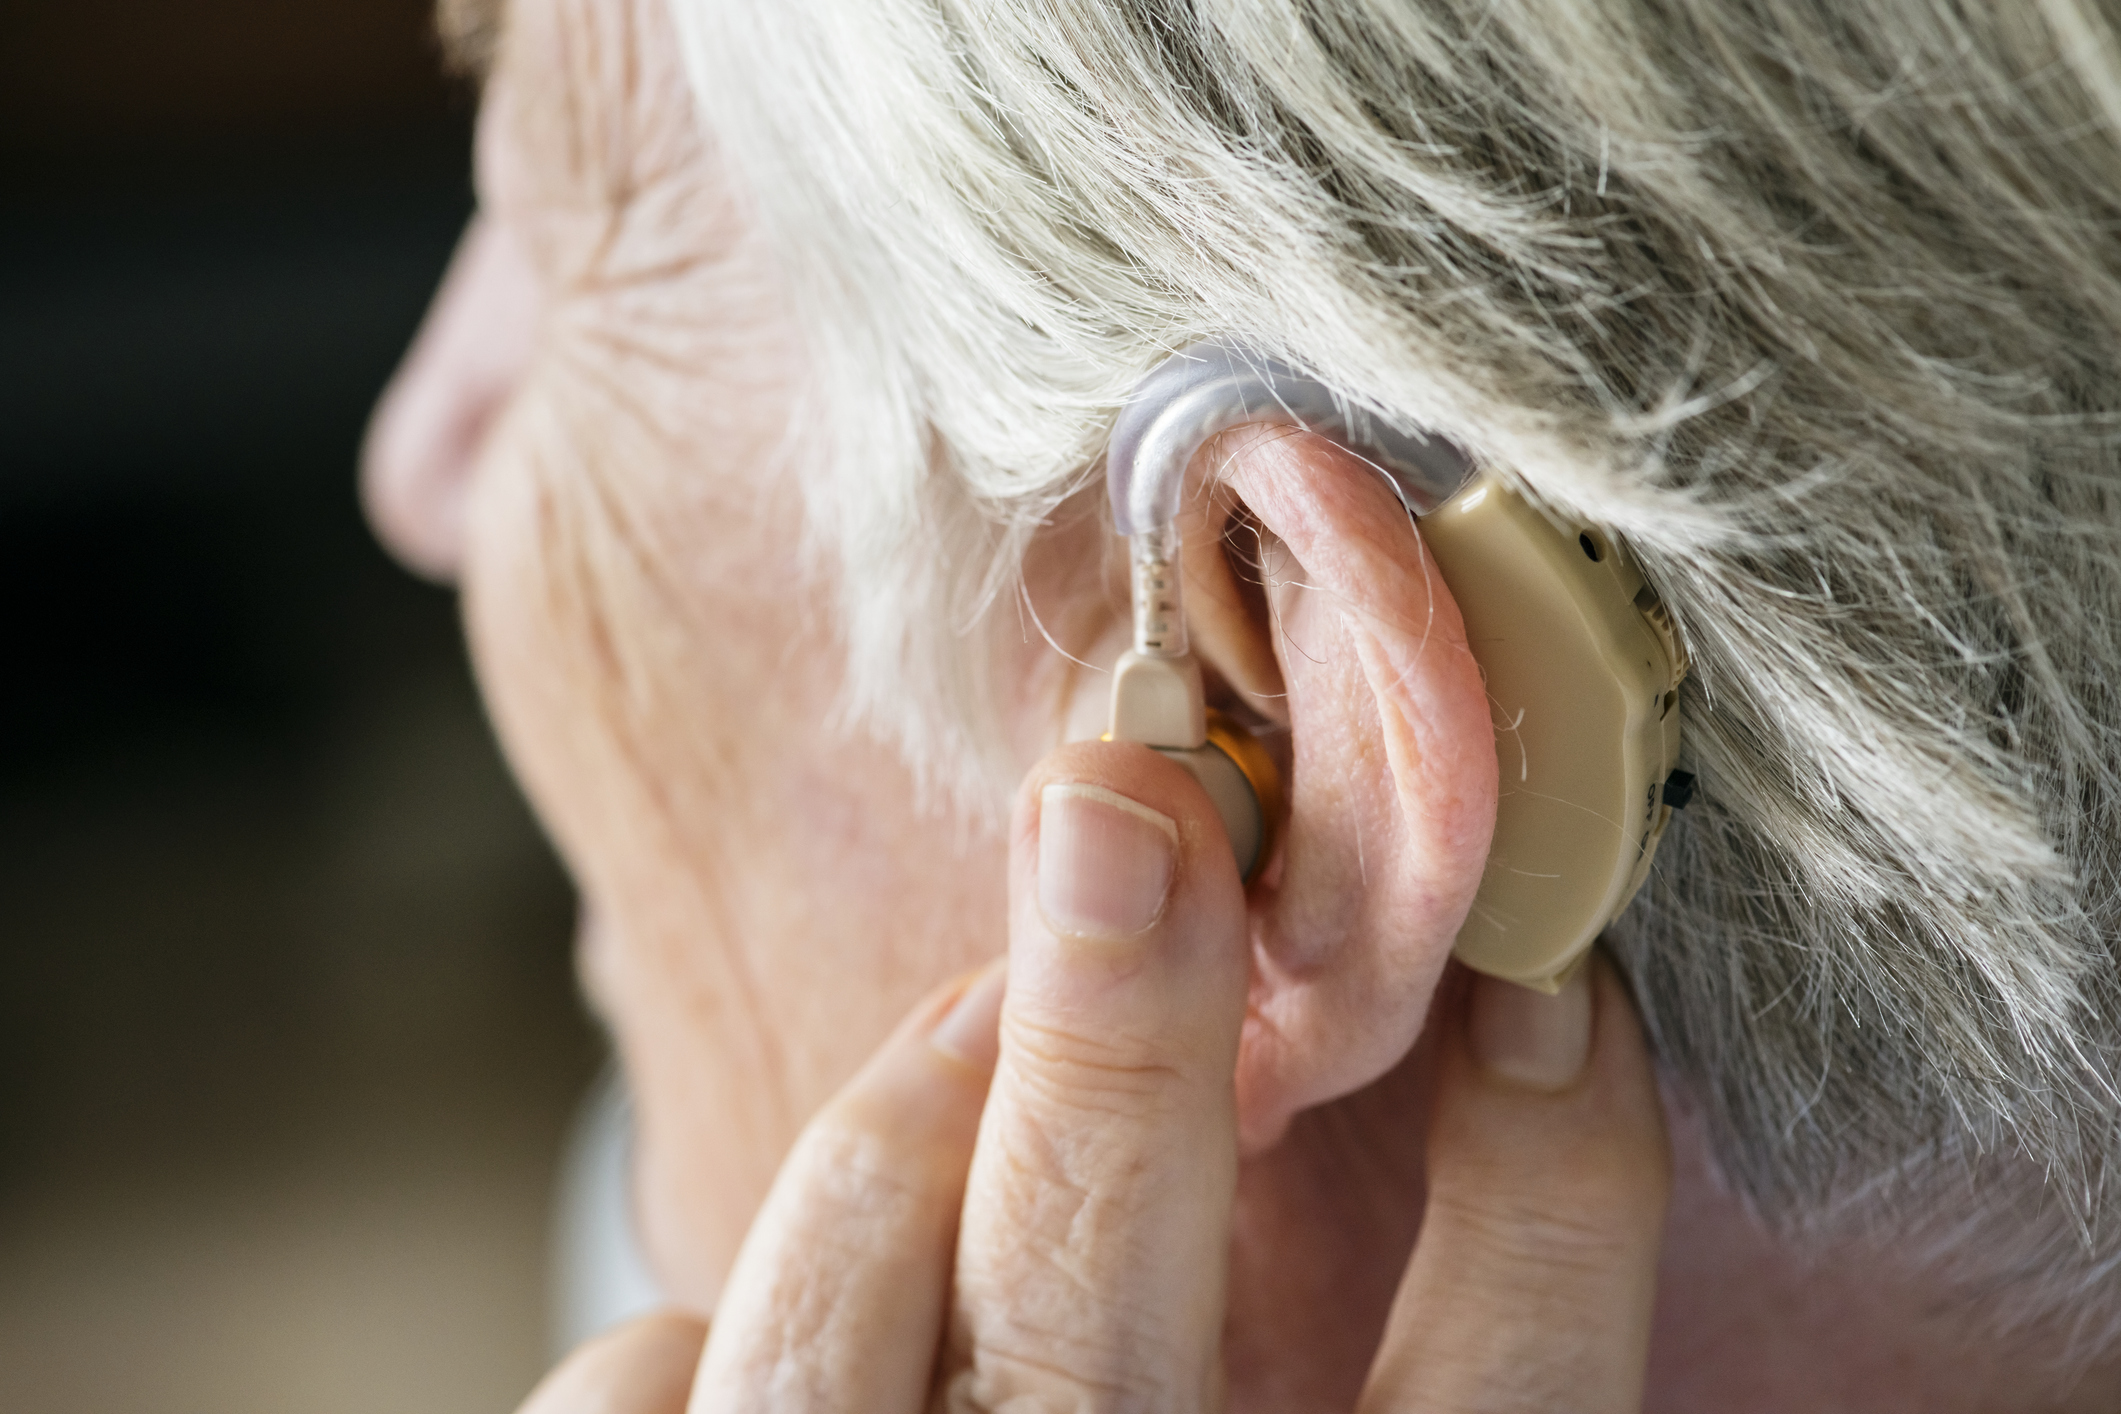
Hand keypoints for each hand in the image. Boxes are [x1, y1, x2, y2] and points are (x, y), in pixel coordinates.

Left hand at [518, 741, 1669, 1412]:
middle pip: (1100, 1303)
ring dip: (915, 1103)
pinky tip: (776, 1329)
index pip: (1502, 1392)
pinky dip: (697, 1318)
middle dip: (1119, 1026)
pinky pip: (642, 1380)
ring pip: (846, 1299)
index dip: (1557, 1171)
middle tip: (1128, 799)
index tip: (1547, 984)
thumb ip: (1380, 1381)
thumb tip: (1510, 1071)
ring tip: (987, 1013)